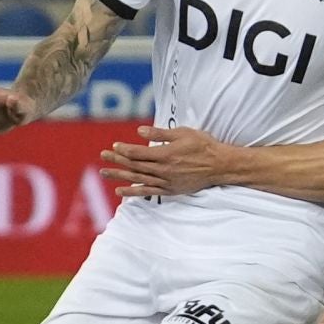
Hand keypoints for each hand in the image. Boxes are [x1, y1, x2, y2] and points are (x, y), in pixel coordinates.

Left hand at [100, 126, 227, 197]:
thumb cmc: (203, 145)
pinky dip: (133, 192)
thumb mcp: (183, 133)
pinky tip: (121, 191)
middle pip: (135, 165)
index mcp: (165, 154)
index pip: (138, 153)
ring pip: (138, 179)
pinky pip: (148, 191)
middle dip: (117, 160)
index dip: (125, 149)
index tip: (114, 146)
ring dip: (120, 176)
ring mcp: (166, 182)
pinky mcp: (170, 190)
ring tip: (105, 173)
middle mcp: (163, 170)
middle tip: (103, 156)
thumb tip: (140, 132)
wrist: (220, 165)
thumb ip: (160, 134)